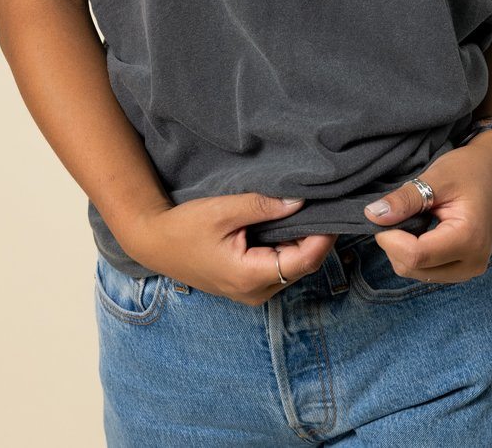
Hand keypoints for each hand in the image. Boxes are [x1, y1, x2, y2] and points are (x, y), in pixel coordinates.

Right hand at [117, 193, 338, 305]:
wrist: (156, 243)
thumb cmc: (185, 227)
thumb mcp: (224, 210)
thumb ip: (263, 206)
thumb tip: (301, 199)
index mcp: (251, 277)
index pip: (304, 260)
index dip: (325, 236)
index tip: (335, 210)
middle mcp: (256, 292)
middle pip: (304, 265)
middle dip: (319, 236)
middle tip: (327, 203)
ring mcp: (253, 292)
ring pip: (295, 267)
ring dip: (305, 241)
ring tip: (311, 208)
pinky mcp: (249, 285)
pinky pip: (281, 267)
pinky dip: (290, 247)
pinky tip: (291, 223)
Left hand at [361, 134, 491, 284]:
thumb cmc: (469, 169)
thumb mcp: (436, 177)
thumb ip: (405, 199)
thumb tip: (372, 215)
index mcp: (469, 239)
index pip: (415, 255)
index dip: (390, 237)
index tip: (382, 213)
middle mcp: (472, 263)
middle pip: (412, 267)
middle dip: (395, 242)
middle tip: (398, 211)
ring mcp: (468, 269)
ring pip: (416, 271)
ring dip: (403, 248)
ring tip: (414, 217)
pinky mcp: (461, 269)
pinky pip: (425, 269)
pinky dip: (414, 252)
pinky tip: (421, 228)